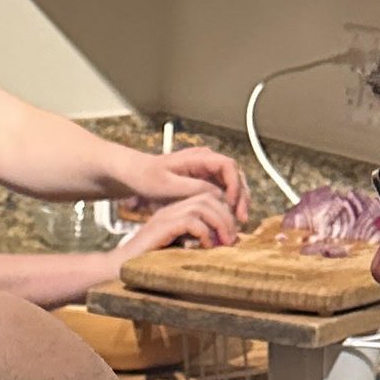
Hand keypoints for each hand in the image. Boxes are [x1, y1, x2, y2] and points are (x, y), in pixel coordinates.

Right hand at [109, 186, 243, 264]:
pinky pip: (191, 221)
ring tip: (225, 242)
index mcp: (176, 211)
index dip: (224, 212)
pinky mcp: (161, 227)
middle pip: (208, 197)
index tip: (231, 234)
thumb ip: (196, 241)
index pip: (207, 198)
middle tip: (233, 239)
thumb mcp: (179, 249)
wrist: (120, 269)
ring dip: (219, 223)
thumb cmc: (149, 264)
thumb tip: (221, 242)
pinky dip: (204, 233)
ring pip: (202, 206)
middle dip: (226, 216)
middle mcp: (171, 208)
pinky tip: (206, 246)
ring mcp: (165, 216)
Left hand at [112, 142, 249, 224]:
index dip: (235, 185)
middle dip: (242, 197)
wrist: (136, 176)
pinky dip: (228, 205)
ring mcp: (207, 171)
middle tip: (242, 219)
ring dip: (238, 203)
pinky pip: (223, 192)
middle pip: (235, 176)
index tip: (232, 204)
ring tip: (239, 223)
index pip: (228, 166)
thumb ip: (193, 187)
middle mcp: (207, 161)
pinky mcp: (204, 182)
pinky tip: (227, 221)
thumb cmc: (148, 178)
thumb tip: (218, 194)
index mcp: (199, 157)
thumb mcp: (167, 185)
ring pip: (232, 185)